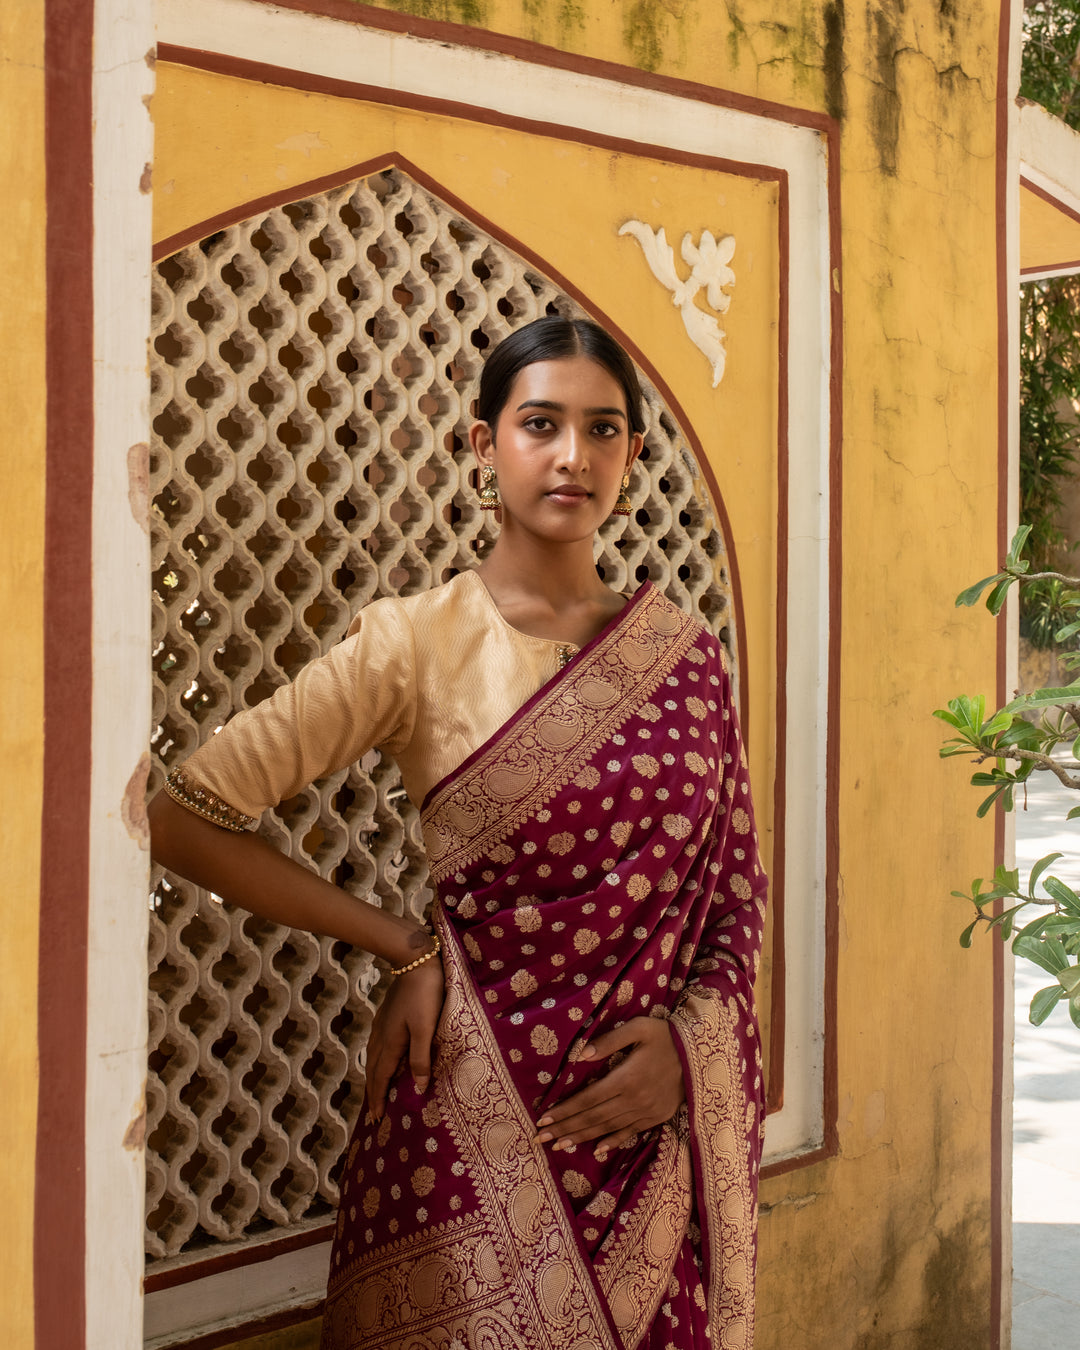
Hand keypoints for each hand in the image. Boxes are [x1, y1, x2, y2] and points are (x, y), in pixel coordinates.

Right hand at [364, 956, 444, 1121]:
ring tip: (375, 1091)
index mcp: (391, 1043)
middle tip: (372, 1114)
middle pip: (373, 1071)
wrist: (415, 961)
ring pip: (373, 1058)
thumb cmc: (425, 995)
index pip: (381, 1078)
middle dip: (373, 1093)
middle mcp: (382, 1037)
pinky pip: (377, 1046)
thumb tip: (418, 1089)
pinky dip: (377, 1060)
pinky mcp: (387, 1015)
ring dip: (373, 1077)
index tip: (376, 1119)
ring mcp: (382, 1024)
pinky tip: (381, 1057)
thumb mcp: (426, 1029)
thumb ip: (421, 1058)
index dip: (378, 1099)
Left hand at [533, 1016, 685, 1159]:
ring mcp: (645, 1112)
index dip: (564, 1111)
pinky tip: (597, 1150)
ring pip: (608, 1128)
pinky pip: (630, 1133)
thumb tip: (581, 1054)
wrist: (700, 1055)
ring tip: (559, 1146)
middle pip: (592, 1118)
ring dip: (582, 1138)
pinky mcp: (656, 1117)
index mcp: (626, 1078)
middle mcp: (634, 1100)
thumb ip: (610, 1040)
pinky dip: (612, 1141)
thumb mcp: (639, 1028)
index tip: (543, 1119)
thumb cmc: (666, 1036)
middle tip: (540, 1139)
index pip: (587, 1099)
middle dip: (565, 1129)